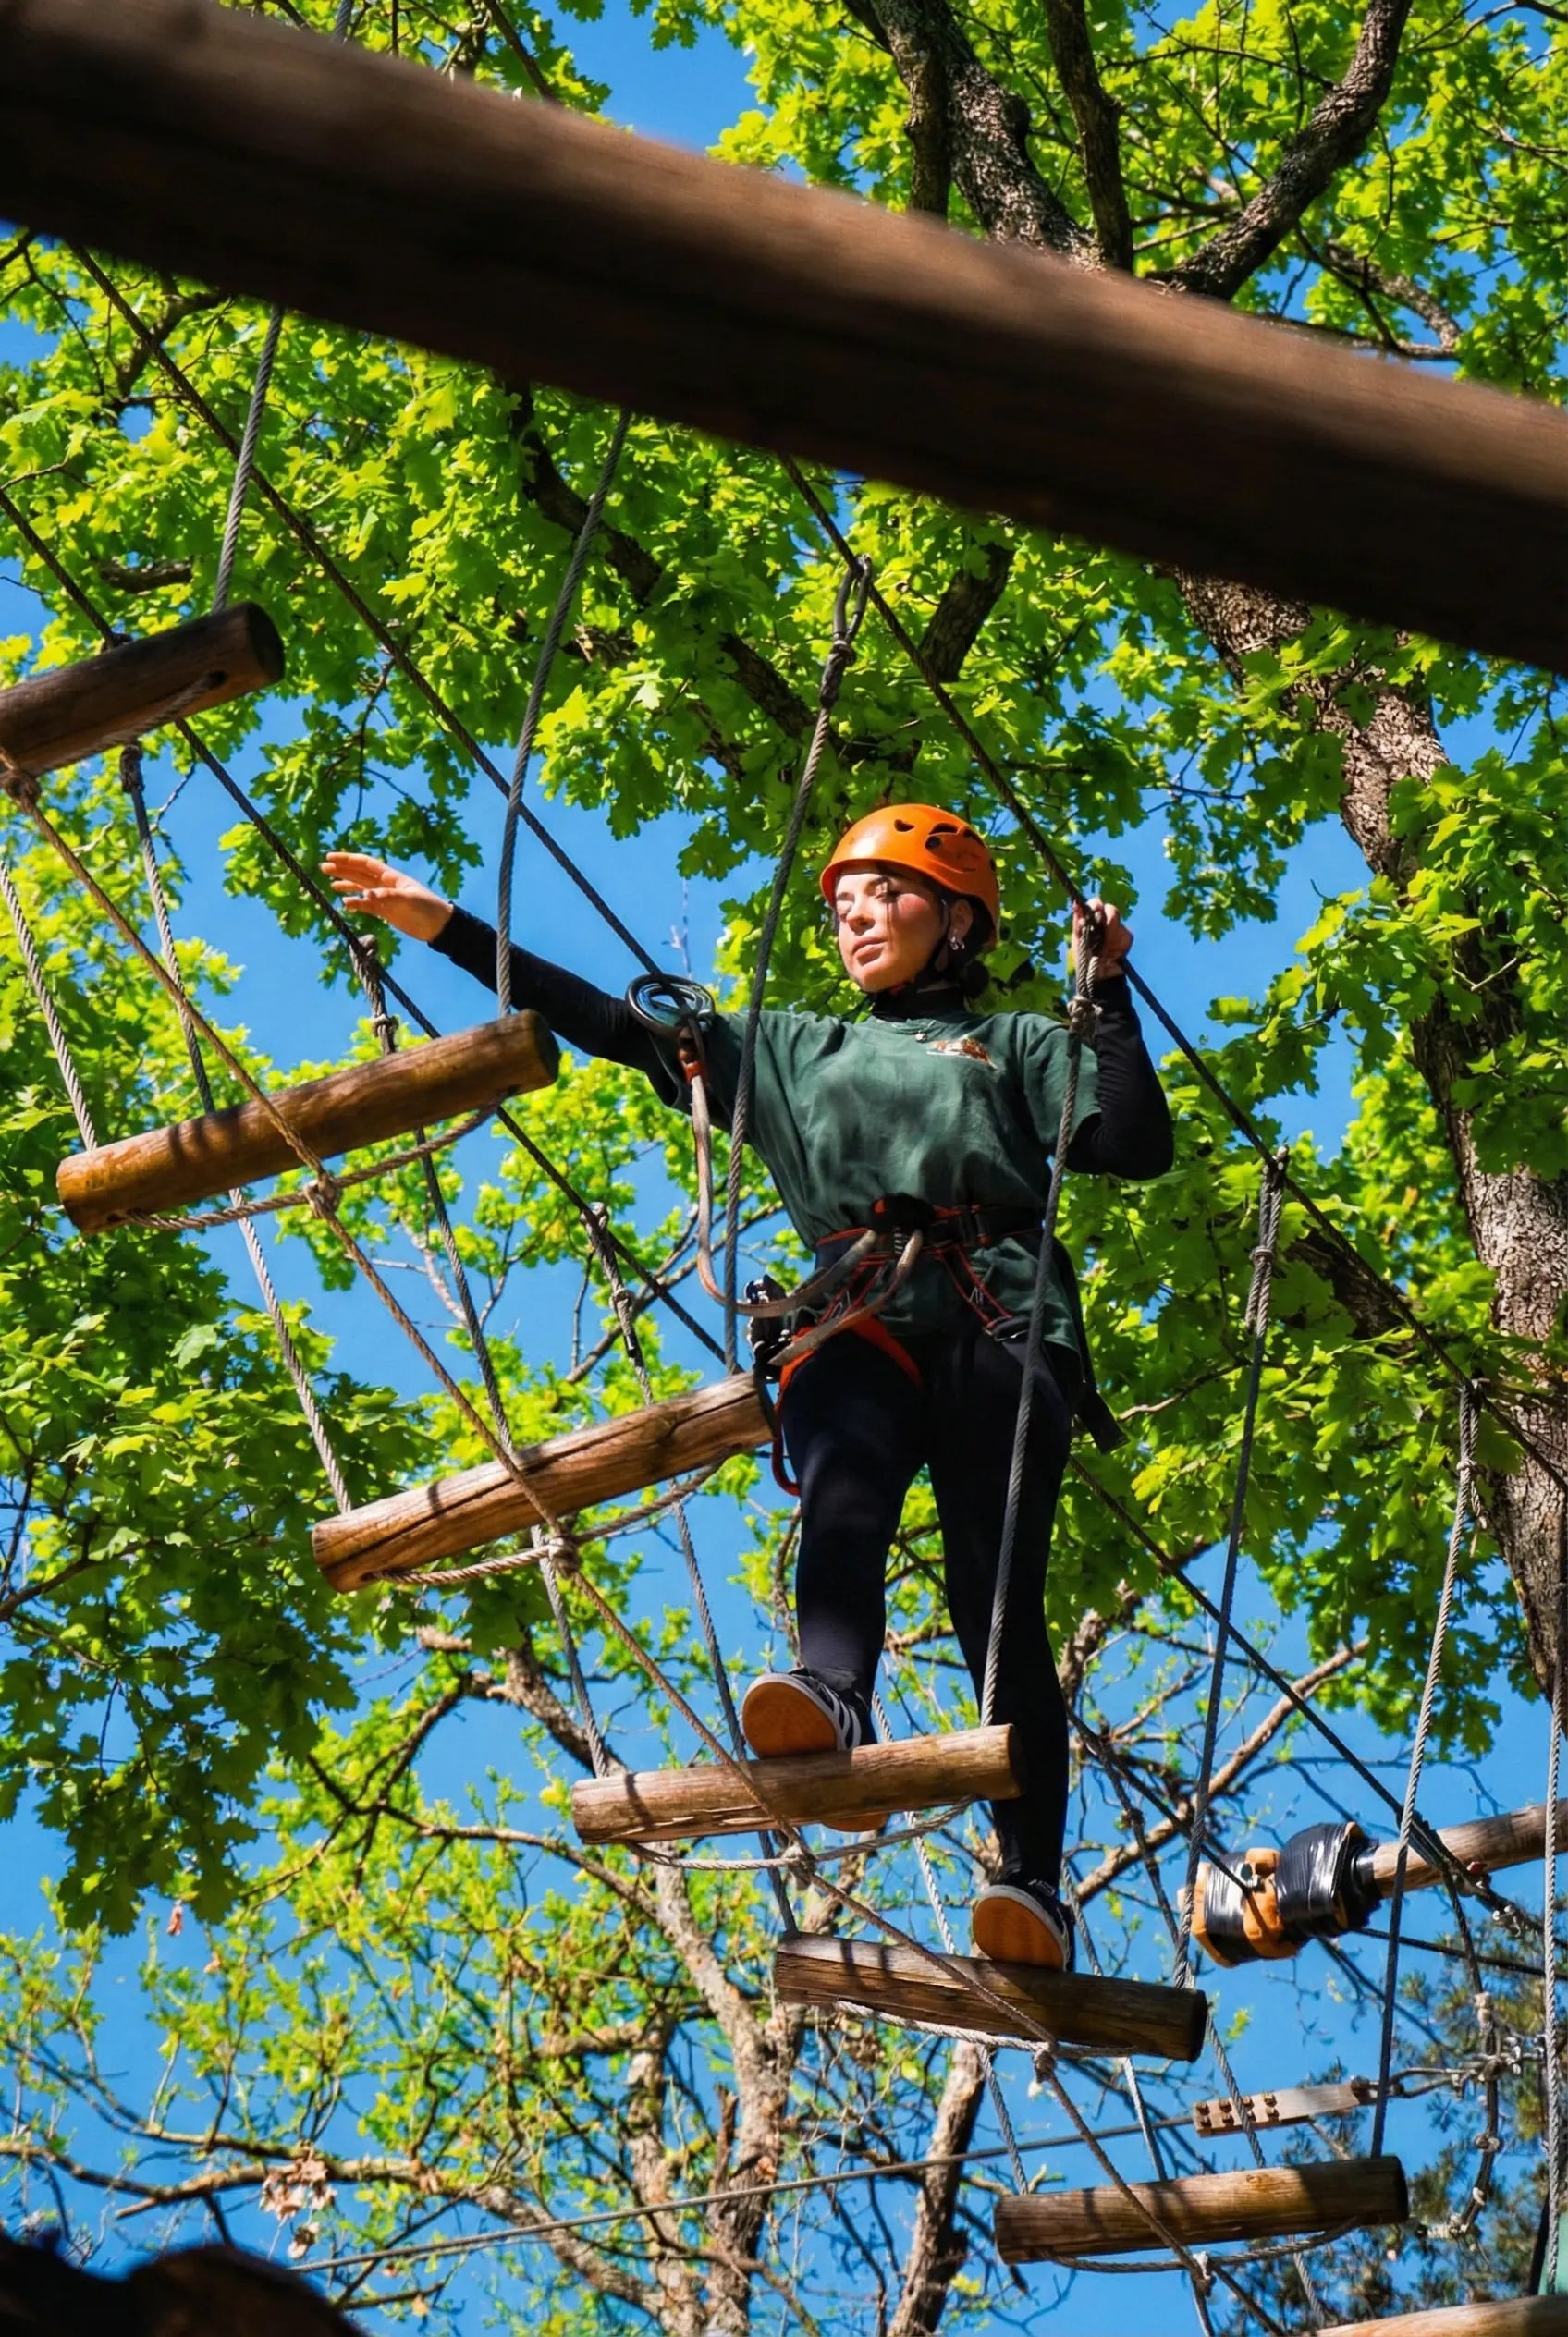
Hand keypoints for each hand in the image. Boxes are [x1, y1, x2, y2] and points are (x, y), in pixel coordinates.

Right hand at [323, 851, 452, 943]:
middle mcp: (385, 885)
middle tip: (323, 868)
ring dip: (346, 885)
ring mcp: (385, 898)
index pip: (365, 863)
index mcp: (391, 877)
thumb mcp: (409, 900)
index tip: (331, 857)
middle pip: (359, 874)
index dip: (348, 859)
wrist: (438, 925)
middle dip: (342, 870)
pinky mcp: (386, 911)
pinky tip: (345, 904)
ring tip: (331, 885)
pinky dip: (356, 904)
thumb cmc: (428, 907)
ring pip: (361, 888)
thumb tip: (365, 895)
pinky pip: (367, 906)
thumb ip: (387, 896)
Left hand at [1073, 896, 1131, 980]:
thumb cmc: (1085, 960)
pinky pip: (1125, 933)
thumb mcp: (1078, 940)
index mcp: (1091, 921)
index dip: (1095, 905)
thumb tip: (1076, 903)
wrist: (1100, 977)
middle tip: (1100, 927)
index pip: (1095, 905)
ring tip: (1104, 945)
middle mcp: (1104, 922)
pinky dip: (1118, 941)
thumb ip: (1078, 922)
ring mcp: (1117, 929)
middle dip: (1104, 916)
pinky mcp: (1126, 937)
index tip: (1095, 908)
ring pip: (1117, 919)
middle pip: (1109, 908)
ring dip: (1110, 930)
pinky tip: (1113, 951)